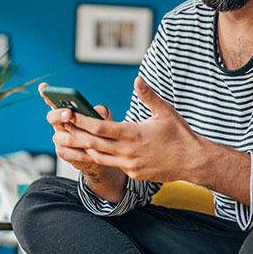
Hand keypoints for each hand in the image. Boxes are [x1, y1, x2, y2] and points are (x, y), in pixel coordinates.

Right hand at [39, 83, 126, 200]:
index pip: (53, 100)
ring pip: (63, 136)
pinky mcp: (62, 152)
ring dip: (77, 137)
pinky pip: (69, 151)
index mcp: (66, 111)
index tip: (43, 87)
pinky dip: (82, 152)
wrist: (101, 152)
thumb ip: (100, 112)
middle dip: (60, 114)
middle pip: (52, 117)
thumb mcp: (103, 118)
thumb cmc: (100, 131)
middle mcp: (59, 123)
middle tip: (69, 114)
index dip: (46, 93)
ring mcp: (58, 138)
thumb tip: (97, 112)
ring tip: (90, 138)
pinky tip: (91, 152)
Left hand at [67, 76, 208, 182]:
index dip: (81, 121)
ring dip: (82, 148)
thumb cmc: (180, 135)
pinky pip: (112, 165)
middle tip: (58, 127)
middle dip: (74, 134)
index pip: (100, 128)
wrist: (193, 162)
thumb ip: (149, 96)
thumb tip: (138, 80)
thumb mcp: (165, 112)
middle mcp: (128, 151)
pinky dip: (100, 157)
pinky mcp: (133, 173)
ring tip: (69, 138)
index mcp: (133, 134)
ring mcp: (129, 164)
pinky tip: (93, 150)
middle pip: (92, 144)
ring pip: (98, 157)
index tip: (68, 114)